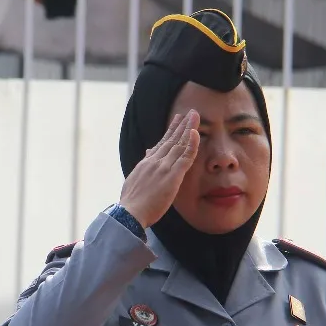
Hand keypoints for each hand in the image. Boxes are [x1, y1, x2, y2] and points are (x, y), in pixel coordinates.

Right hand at [119, 109, 199, 228]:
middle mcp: (155, 161)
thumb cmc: (132, 202)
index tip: (177, 120)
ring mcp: (163, 167)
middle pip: (171, 139)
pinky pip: (184, 157)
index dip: (170, 131)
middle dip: (181, 125)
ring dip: (188, 128)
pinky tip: (196, 133)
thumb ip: (143, 166)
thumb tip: (147, 153)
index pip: (161, 143)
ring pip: (178, 144)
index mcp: (146, 163)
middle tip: (190, 112)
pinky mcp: (171, 176)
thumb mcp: (135, 179)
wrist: (129, 213)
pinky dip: (191, 144)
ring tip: (194, 115)